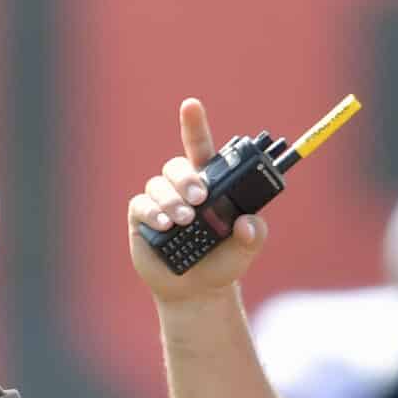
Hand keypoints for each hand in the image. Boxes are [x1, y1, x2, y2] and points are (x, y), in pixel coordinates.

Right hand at [126, 99, 267, 304]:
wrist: (197, 292)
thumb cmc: (222, 263)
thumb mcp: (247, 249)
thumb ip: (255, 234)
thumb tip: (249, 224)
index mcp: (208, 184)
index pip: (199, 147)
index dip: (193, 124)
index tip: (191, 105)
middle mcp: (182, 188)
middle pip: (176, 166)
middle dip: (186, 178)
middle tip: (199, 198)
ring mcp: (160, 202)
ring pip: (159, 185)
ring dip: (172, 200)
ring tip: (184, 220)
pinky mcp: (142, 219)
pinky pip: (142, 206)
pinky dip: (153, 213)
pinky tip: (165, 225)